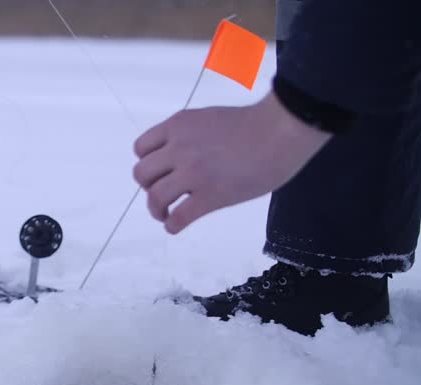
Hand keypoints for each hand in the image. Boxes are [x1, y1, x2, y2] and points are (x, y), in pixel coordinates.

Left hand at [132, 91, 330, 233]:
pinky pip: (178, 217)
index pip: (141, 148)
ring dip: (155, 209)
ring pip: (155, 197)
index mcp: (178, 126)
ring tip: (164, 214)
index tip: (159, 171)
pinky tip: (175, 226)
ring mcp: (193, 173)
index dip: (147, 163)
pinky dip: (171, 225)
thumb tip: (180, 156)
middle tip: (163, 192)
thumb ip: (189, 135)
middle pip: (142, 174)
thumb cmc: (254, 124)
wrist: (281, 131)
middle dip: (148, 186)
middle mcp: (179, 148)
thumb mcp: (208, 119)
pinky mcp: (210, 196)